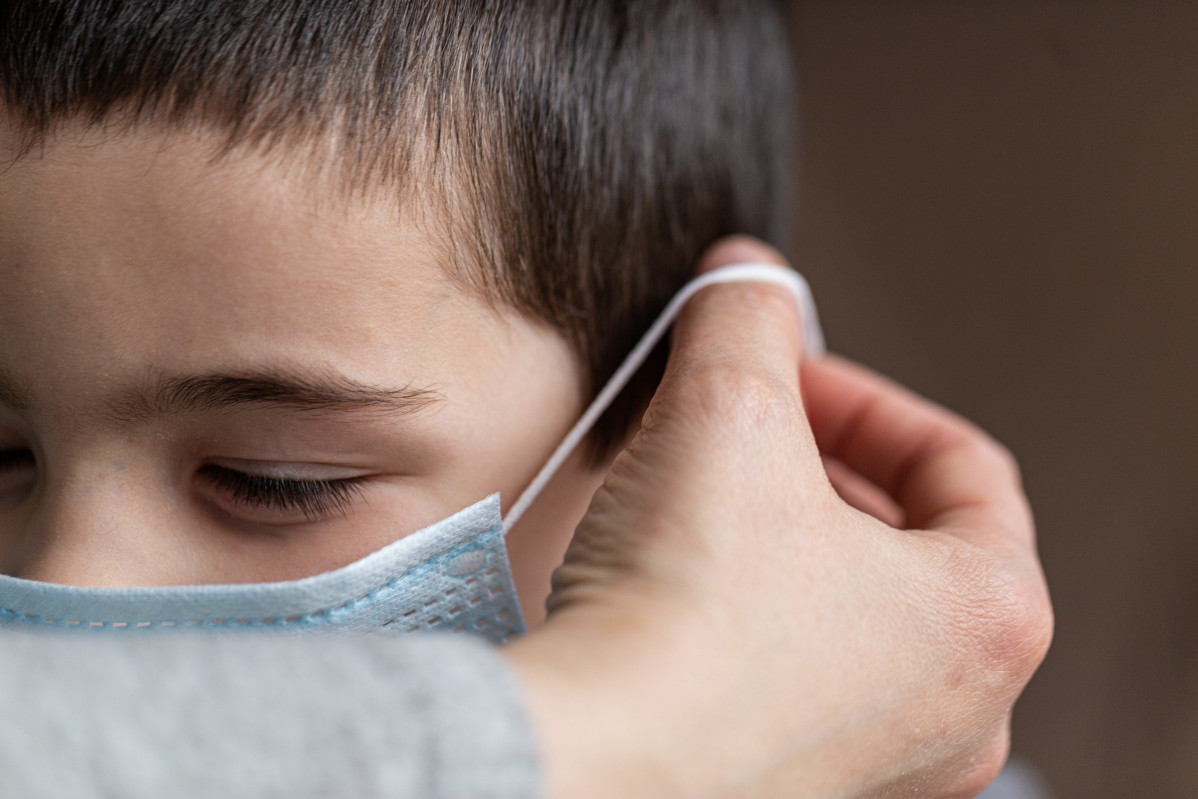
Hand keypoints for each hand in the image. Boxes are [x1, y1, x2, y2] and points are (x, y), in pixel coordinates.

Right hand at [505, 237, 1052, 798]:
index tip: (791, 378)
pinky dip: (759, 611)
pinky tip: (687, 582)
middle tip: (742, 426)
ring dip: (787, 534)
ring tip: (705, 496)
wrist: (598, 759)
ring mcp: (883, 760)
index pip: (960, 465)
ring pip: (853, 607)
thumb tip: (742, 277)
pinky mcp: (800, 784)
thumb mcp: (726, 412)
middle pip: (908, 536)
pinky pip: (801, 670)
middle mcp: (958, 706)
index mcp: (989, 615)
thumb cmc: (689, 617)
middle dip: (817, 461)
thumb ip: (746, 319)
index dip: (864, 398)